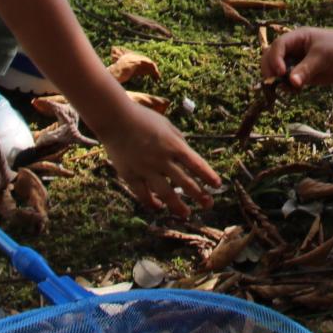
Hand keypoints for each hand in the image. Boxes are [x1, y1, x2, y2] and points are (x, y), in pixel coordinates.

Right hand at [101, 103, 219, 217]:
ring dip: (177, 205)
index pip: (196, 164)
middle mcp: (162, 159)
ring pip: (165, 193)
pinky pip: (143, 194)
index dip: (208, 175)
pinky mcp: (130, 174)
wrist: (115, 118)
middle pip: (185, 182)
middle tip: (208, 204)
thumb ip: (178, 141)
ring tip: (186, 214)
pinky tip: (159, 207)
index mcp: (173, 144)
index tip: (217, 185)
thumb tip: (188, 159)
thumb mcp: (167, 125)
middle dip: (199, 195)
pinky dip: (151, 202)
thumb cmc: (143, 119)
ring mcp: (146, 168)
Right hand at [261, 26, 332, 89]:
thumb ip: (306, 68)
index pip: (278, 46)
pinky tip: (295, 91)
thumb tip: (291, 82)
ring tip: (289, 89)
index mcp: (296, 38)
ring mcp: (296, 63)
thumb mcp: (323, 55)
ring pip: (277, 72)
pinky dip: (287, 88)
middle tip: (275, 84)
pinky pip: (288, 82)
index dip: (275, 59)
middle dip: (270, 71)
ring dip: (277, 81)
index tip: (281, 72)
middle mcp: (292, 50)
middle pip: (270, 58)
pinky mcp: (302, 75)